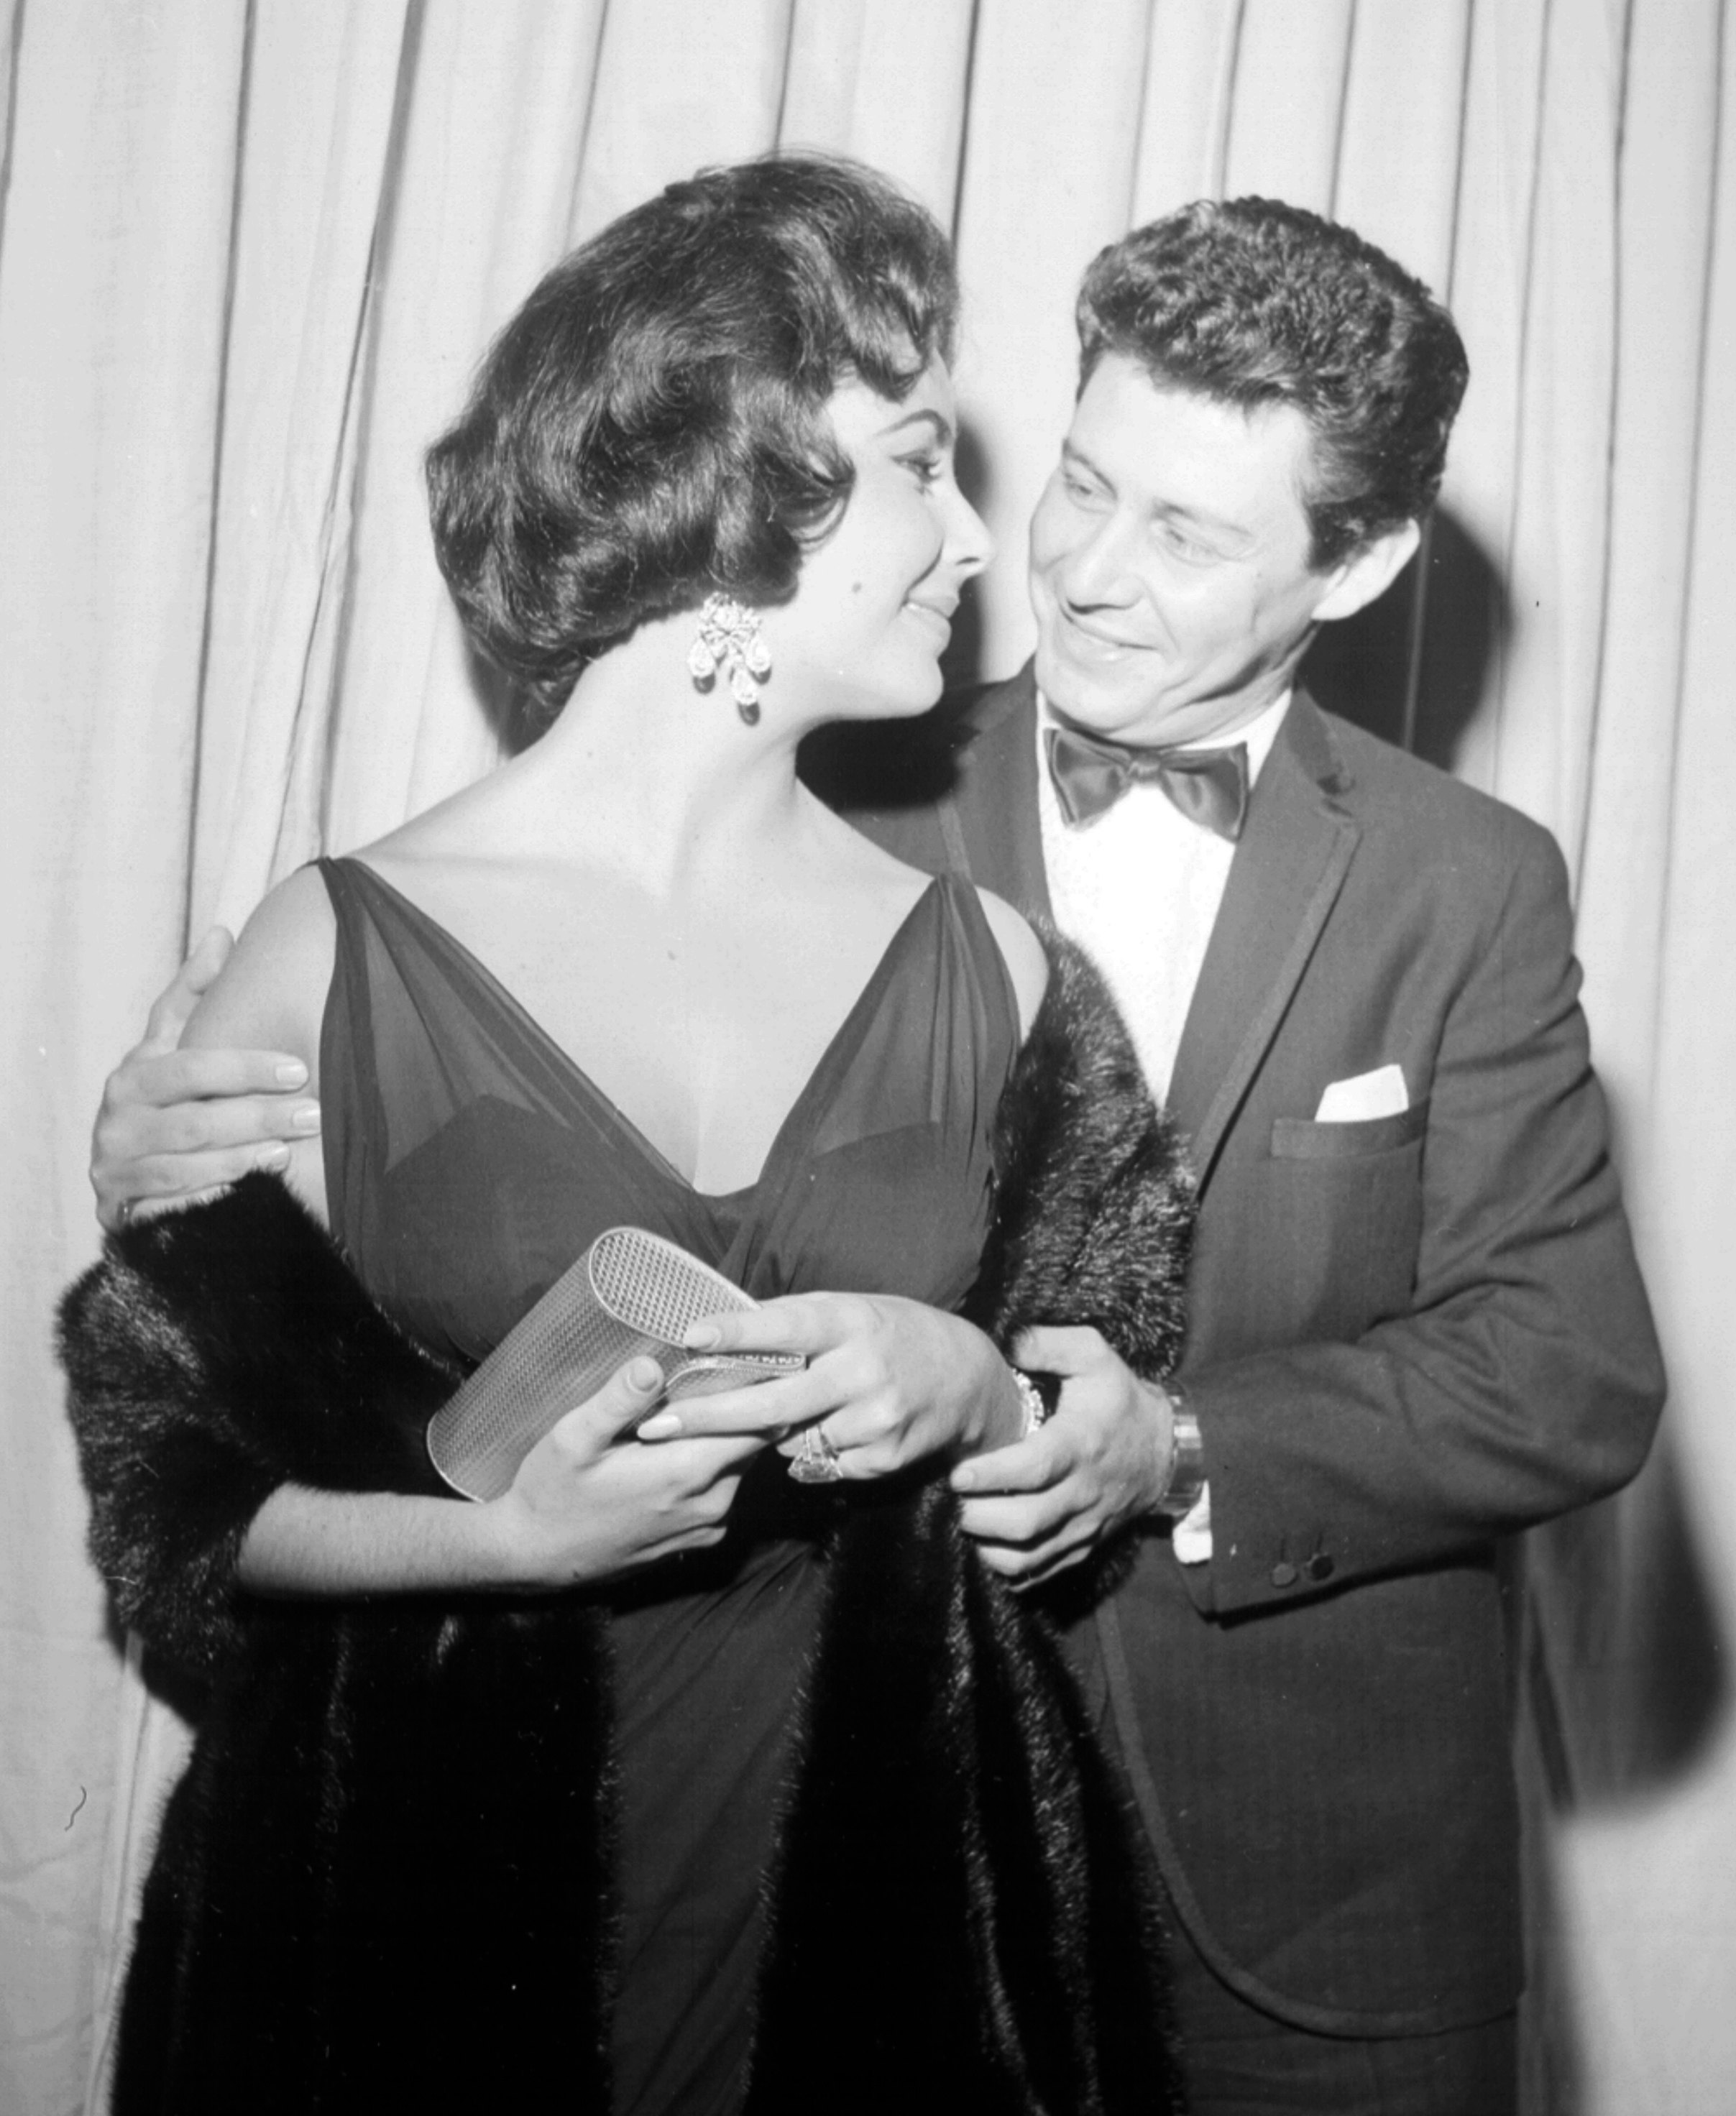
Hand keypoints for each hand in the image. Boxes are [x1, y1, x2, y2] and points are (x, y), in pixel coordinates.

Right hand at [91, 928, 321, 1227]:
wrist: (120, 1171)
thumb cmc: (159, 1098)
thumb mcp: (167, 1046)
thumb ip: (193, 996)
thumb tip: (223, 935)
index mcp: (131, 1079)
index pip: (190, 1068)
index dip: (245, 1068)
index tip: (298, 1069)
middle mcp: (116, 1125)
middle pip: (193, 1123)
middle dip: (257, 1118)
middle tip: (313, 1115)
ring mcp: (116, 1173)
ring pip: (183, 1169)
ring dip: (241, 1161)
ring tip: (289, 1153)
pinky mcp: (124, 1214)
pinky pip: (171, 1211)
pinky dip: (211, 1201)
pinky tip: (253, 1194)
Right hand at [482, 1356, 766, 1586]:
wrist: (537, 1558)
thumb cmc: (551, 1493)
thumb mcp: (571, 1439)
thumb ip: (616, 1402)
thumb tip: (651, 1364)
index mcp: (687, 1472)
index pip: (757, 1423)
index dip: (754, 1391)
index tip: (742, 1362)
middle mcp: (711, 1503)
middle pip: (750, 1443)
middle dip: (736, 1411)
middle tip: (709, 1376)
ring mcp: (708, 1526)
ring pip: (737, 1466)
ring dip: (720, 1440)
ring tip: (688, 1410)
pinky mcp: (698, 1539)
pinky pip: (723, 1491)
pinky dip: (711, 1469)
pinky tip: (674, 1452)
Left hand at [633, 1293, 1024, 1480]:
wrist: (969, 1380)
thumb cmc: (894, 1333)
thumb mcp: (851, 1309)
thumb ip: (795, 1321)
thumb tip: (720, 1329)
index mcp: (853, 1322)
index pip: (788, 1325)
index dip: (738, 1332)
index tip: (691, 1337)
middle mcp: (865, 1371)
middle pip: (774, 1402)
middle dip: (708, 1415)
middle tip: (656, 1424)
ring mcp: (876, 1420)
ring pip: (789, 1440)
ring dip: (764, 1434)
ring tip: (767, 1416)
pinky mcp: (883, 1459)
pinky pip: (815, 1464)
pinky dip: (804, 1451)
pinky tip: (819, 1430)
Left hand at [950, 1325, 1174, 1584]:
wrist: (1166, 1450)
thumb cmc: (1119, 1399)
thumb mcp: (1093, 1356)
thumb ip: (1049, 1344)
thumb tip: (1007, 1341)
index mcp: (1080, 1444)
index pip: (1033, 1469)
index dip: (991, 1475)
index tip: (958, 1474)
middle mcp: (1082, 1491)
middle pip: (1025, 1521)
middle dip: (978, 1516)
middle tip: (951, 1499)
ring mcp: (1084, 1524)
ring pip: (1029, 1555)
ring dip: (988, 1546)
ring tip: (965, 1521)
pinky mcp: (1084, 1545)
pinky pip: (1041, 1572)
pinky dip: (1009, 1567)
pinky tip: (987, 1545)